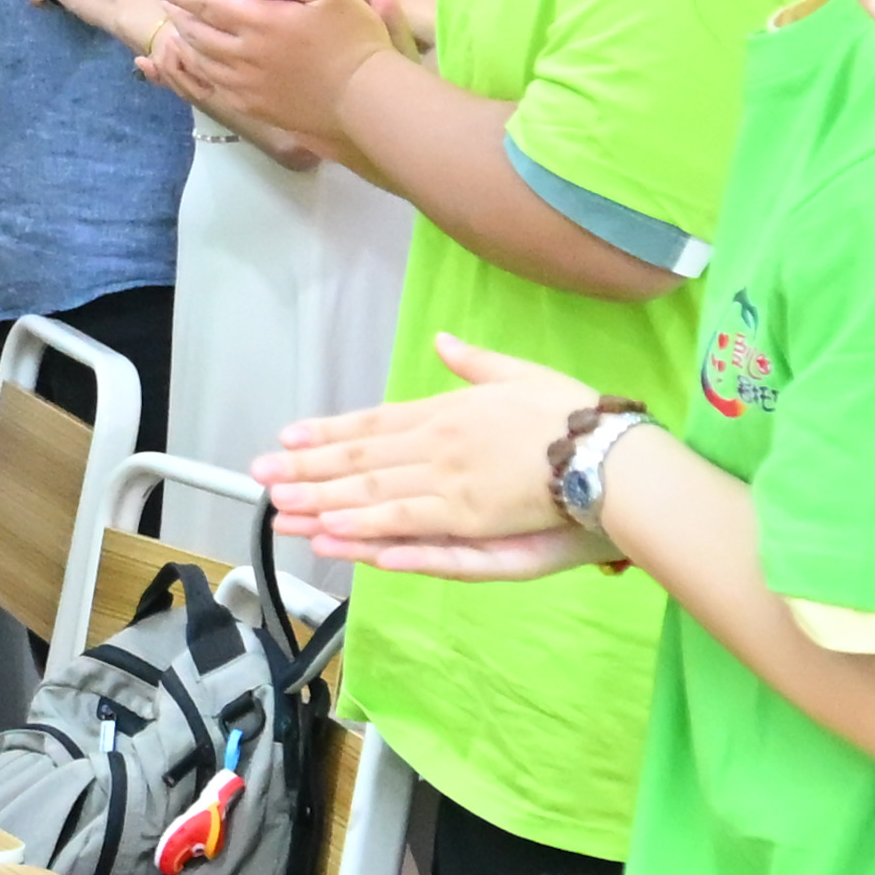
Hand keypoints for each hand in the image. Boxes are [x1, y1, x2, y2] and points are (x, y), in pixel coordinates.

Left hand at [150, 0, 390, 155]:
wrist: (365, 99)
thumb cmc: (353, 41)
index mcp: (259, 22)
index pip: (207, 4)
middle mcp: (243, 55)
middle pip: (198, 34)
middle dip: (180, 17)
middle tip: (171, 7)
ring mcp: (246, 85)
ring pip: (202, 62)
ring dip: (188, 44)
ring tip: (183, 33)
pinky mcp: (254, 107)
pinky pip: (215, 87)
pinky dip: (202, 72)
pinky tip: (205, 67)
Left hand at [262, 340, 614, 574]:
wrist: (615, 454)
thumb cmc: (579, 418)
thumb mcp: (524, 374)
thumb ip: (477, 364)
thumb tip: (445, 341)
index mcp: (448, 411)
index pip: (373, 423)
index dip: (327, 432)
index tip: (289, 438)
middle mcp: (438, 445)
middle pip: (359, 460)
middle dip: (305, 470)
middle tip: (259, 477)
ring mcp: (449, 483)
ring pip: (370, 494)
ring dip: (321, 502)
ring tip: (279, 509)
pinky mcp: (467, 519)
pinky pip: (404, 525)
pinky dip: (363, 528)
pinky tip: (330, 533)